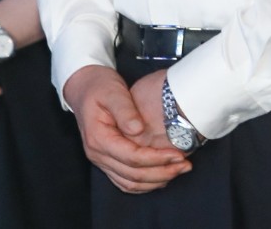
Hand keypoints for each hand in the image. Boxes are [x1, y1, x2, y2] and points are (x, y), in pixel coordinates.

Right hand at [64, 65, 191, 193]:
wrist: (85, 88)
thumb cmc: (99, 87)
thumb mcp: (113, 92)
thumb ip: (125, 111)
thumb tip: (138, 130)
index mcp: (99, 138)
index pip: (131, 157)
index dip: (156, 158)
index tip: (177, 154)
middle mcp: (98, 154)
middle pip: (132, 175)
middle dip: (161, 172)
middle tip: (184, 165)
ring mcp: (101, 160)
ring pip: (129, 183)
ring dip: (155, 181)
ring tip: (178, 171)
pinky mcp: (108, 160)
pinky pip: (125, 181)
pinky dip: (145, 183)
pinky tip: (162, 176)